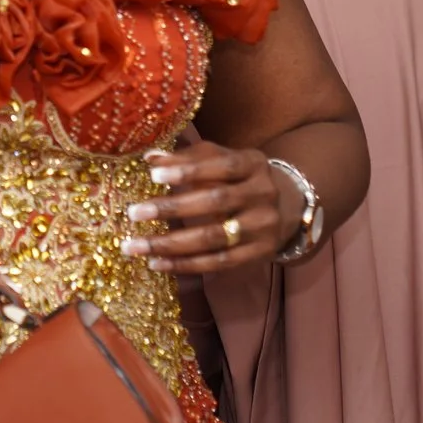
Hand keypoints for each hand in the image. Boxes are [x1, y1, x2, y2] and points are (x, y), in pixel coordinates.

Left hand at [119, 141, 291, 274]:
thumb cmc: (240, 178)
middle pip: (216, 202)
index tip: (153, 174)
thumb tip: (150, 157)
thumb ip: (188, 157)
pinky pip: (218, 263)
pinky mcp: (258, 254)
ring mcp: (262, 227)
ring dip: (171, 244)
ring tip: (135, 246)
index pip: (222, 165)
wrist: (288, 208)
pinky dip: (185, 265)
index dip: (188, 170)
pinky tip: (157, 263)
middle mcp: (263, 194)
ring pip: (214, 238)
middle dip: (172, 208)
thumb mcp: (222, 159)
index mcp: (253, 164)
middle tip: (134, 212)